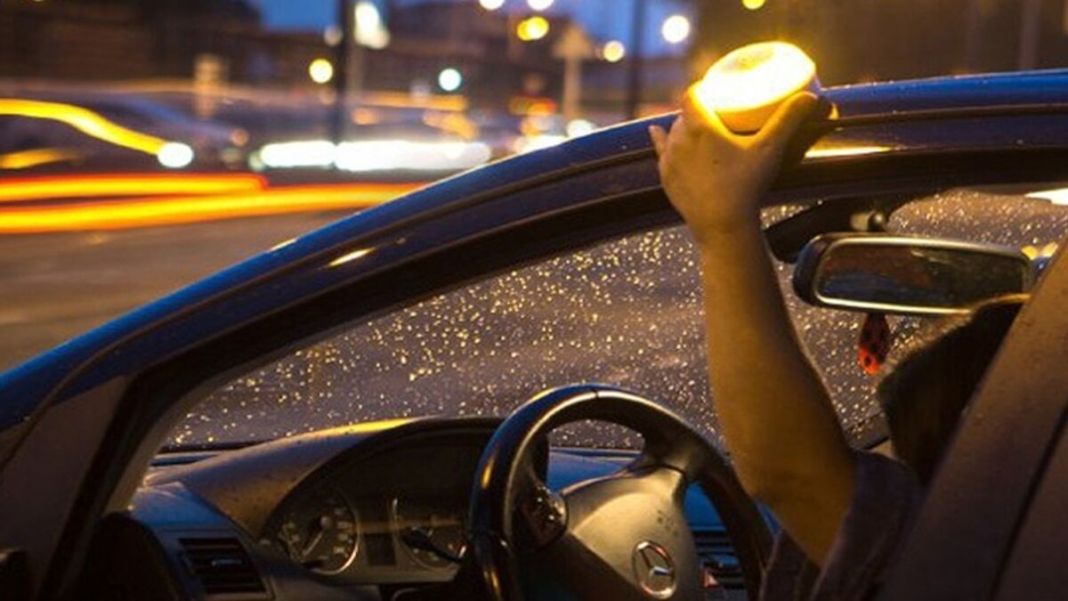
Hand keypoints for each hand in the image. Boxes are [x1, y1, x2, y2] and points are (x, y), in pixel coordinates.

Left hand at [648, 89, 818, 243]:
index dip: (702, 87)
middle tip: (717, 110)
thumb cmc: (745, 186)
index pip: (692, 94)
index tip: (714, 86)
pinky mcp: (665, 178)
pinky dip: (660, 140)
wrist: (721, 226)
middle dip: (698, 109)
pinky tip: (656, 131)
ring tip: (699, 124)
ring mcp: (669, 160)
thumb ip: (787, 121)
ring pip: (673, 132)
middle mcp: (678, 139)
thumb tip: (810, 97)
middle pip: (684, 114)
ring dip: (683, 125)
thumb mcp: (769, 150)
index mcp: (699, 126)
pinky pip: (659, 151)